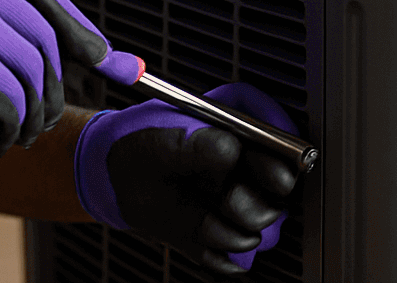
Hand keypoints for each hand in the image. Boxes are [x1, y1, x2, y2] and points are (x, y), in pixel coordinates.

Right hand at [0, 0, 142, 176]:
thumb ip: (3, 24)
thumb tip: (101, 54)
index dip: (78, 26)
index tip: (106, 59)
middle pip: (45, 38)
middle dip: (54, 88)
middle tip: (37, 121)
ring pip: (35, 76)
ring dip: (29, 118)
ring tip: (1, 134)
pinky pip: (15, 107)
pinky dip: (6, 136)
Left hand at [75, 83, 300, 276]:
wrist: (113, 173)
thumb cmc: (140, 141)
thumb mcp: (168, 136)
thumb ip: (202, 144)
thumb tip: (233, 151)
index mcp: (237, 141)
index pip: (280, 156)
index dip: (283, 169)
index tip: (277, 180)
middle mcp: (239, 176)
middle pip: (276, 201)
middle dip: (257, 208)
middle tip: (230, 202)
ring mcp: (227, 208)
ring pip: (255, 234)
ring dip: (232, 234)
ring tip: (204, 222)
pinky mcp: (212, 238)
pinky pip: (230, 261)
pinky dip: (219, 258)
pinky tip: (200, 241)